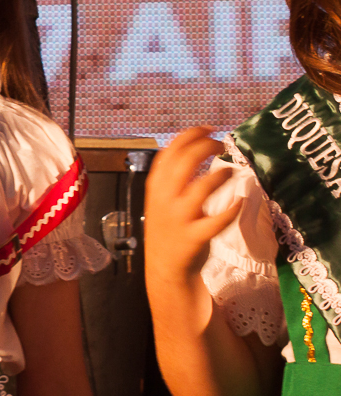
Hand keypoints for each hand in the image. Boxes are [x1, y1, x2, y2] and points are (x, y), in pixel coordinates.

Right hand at [145, 126, 241, 281]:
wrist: (164, 267)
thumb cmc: (168, 228)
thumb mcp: (161, 198)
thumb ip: (173, 177)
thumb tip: (197, 148)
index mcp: (155, 186)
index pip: (169, 151)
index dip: (190, 135)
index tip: (208, 128)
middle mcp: (164, 198)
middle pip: (184, 162)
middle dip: (205, 147)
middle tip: (221, 144)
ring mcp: (179, 218)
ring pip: (200, 188)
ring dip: (219, 175)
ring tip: (230, 172)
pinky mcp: (194, 237)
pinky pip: (216, 221)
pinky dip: (231, 209)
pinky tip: (240, 202)